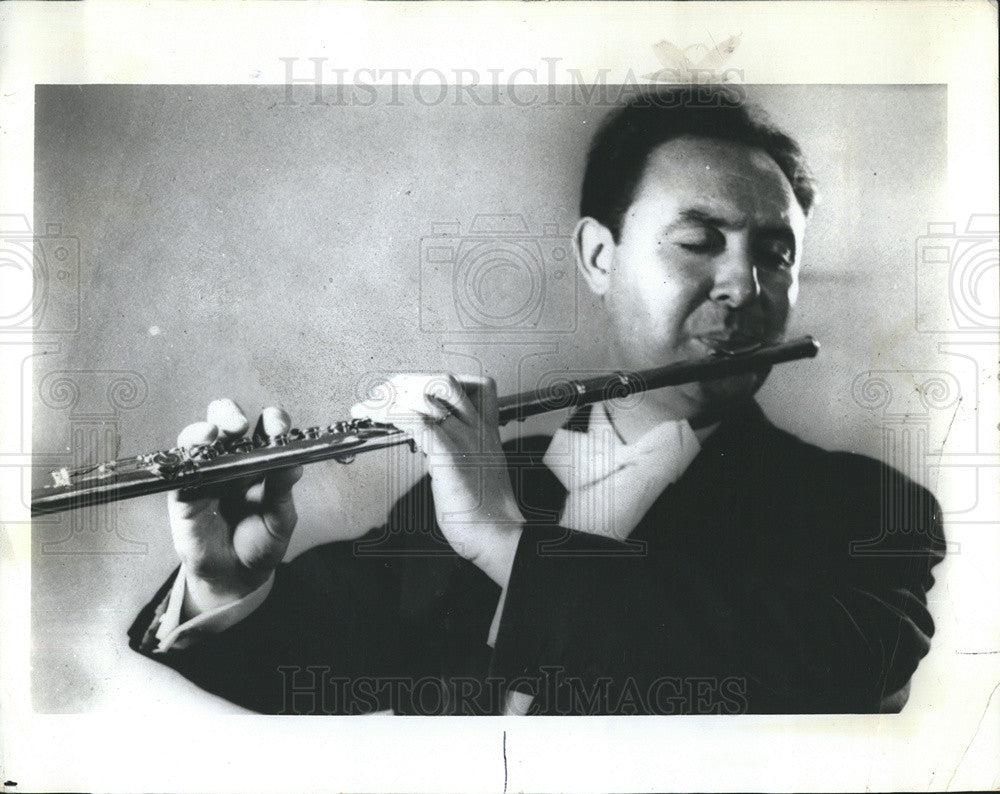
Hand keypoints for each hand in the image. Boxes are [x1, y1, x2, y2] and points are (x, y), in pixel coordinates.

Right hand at [167, 399, 302, 616]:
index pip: (265, 429)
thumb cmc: (261, 542)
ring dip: (203, 430)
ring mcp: (206, 473)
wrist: (237, 576)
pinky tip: (194, 457)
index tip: (276, 426)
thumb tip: (294, 463)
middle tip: (239, 425)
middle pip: (226, 421)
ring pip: (197, 438)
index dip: (271, 421)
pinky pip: (180, 469)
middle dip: (230, 413)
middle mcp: (233, 460)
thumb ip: (282, 491)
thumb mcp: (280, 519)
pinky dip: (186, 458)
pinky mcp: (183, 492)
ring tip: (213, 434)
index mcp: (262, 461)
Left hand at [351, 374, 523, 587]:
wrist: (498, 534)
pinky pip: (416, 422)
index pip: (474, 383)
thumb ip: (461, 454)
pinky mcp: (448, 456)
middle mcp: (476, 428)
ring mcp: (463, 439)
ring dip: (391, 396)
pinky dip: (390, 416)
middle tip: (380, 395)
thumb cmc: (486, 513)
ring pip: (427, 394)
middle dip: (406, 382)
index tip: (410, 390)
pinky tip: (374, 419)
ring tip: (368, 407)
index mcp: (486, 430)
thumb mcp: (478, 471)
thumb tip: (438, 451)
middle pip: (444, 380)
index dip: (438, 380)